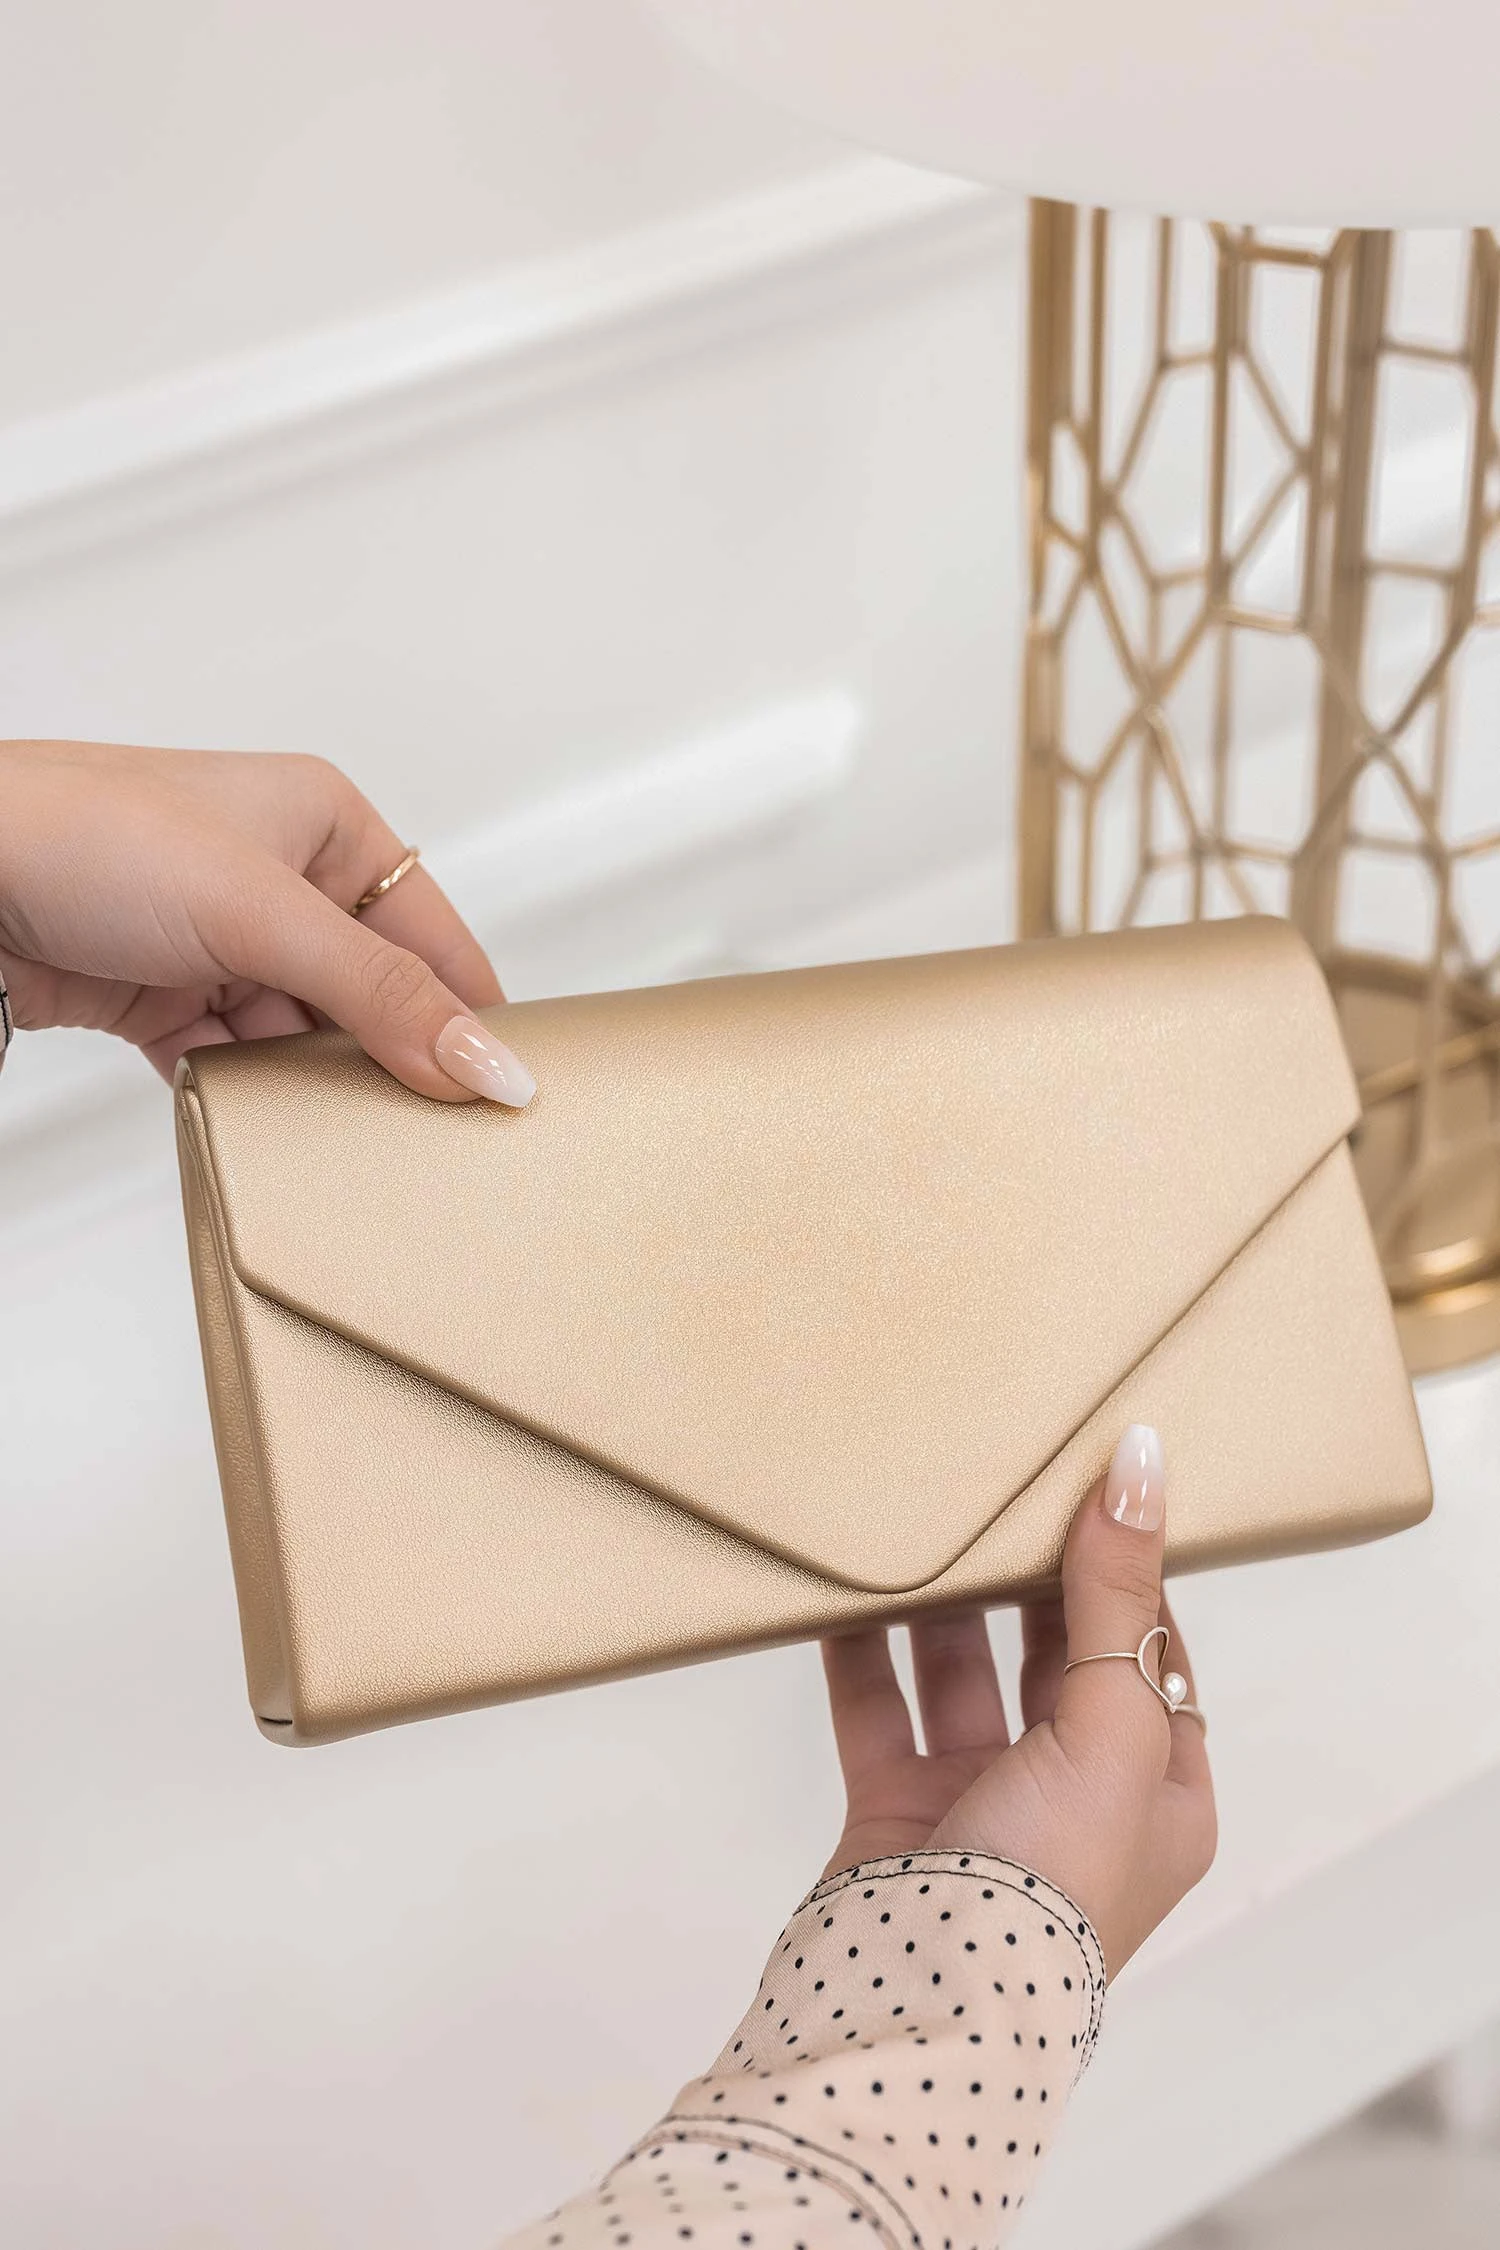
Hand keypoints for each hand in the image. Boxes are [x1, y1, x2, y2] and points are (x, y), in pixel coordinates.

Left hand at [0, 740, 534, 1103]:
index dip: (469, 1010)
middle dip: (386, 1058)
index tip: (503, 1091)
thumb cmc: (89, 836)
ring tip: (332, 1133)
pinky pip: (233, 1061)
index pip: (432, 932)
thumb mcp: (263, 914)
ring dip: (309, 1085)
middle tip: (424, 1130)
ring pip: (300, 1036)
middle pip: (369, 994)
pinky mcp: (162, 995)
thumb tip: (486, 1062)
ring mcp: (217, 939)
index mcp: (323, 821)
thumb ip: (382, 996)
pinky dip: (244, 1094)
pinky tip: (253, 1119)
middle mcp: (278, 876)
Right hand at [821, 1426, 1215, 1973]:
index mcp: (1160, 1795)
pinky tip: (841, 1586)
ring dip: (943, 1607)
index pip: (1154, 1656)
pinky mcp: (895, 1814)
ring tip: (923, 1519)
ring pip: (963, 1677)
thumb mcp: (1113, 1728)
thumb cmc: (1052, 1889)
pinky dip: (859, 1649)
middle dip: (1031, 1579)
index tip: (1097, 1488)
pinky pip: (876, 1709)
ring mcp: (981, 1806)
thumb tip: (1140, 1465)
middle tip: (1004, 1484)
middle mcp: (1077, 1800)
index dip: (1131, 1573)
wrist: (926, 2007)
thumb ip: (1118, 1596)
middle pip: (1056, 1659)